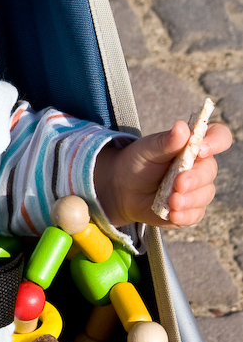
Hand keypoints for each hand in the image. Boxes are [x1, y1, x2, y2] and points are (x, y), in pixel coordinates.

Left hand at [95, 120, 231, 227]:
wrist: (123, 188)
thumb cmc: (138, 162)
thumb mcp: (147, 149)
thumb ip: (166, 141)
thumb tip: (182, 127)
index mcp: (193, 146)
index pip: (218, 137)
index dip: (215, 141)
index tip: (200, 150)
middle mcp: (200, 167)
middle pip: (210, 171)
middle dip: (195, 178)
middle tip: (178, 183)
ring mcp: (197, 189)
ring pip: (204, 195)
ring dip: (188, 199)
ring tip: (171, 201)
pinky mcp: (191, 209)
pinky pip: (195, 214)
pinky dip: (184, 215)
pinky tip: (173, 214)